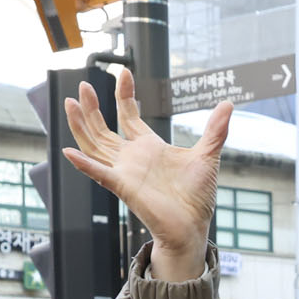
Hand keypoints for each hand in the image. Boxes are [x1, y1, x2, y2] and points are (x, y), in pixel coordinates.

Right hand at [63, 67, 229, 282]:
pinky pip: (99, 174)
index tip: (124, 72)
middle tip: (82, 85)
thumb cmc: (196, 196)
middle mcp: (132, 158)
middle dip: (92, 107)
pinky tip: (69, 152)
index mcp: (149, 147)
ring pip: (95, 145)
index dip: (123, 94)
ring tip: (70, 103)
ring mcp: (125, 172)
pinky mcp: (124, 187)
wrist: (193, 226)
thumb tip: (228, 103)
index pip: (128, 115)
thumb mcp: (208, 155)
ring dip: (81, 126)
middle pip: (103, 128)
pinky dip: (84, 164)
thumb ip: (215, 130)